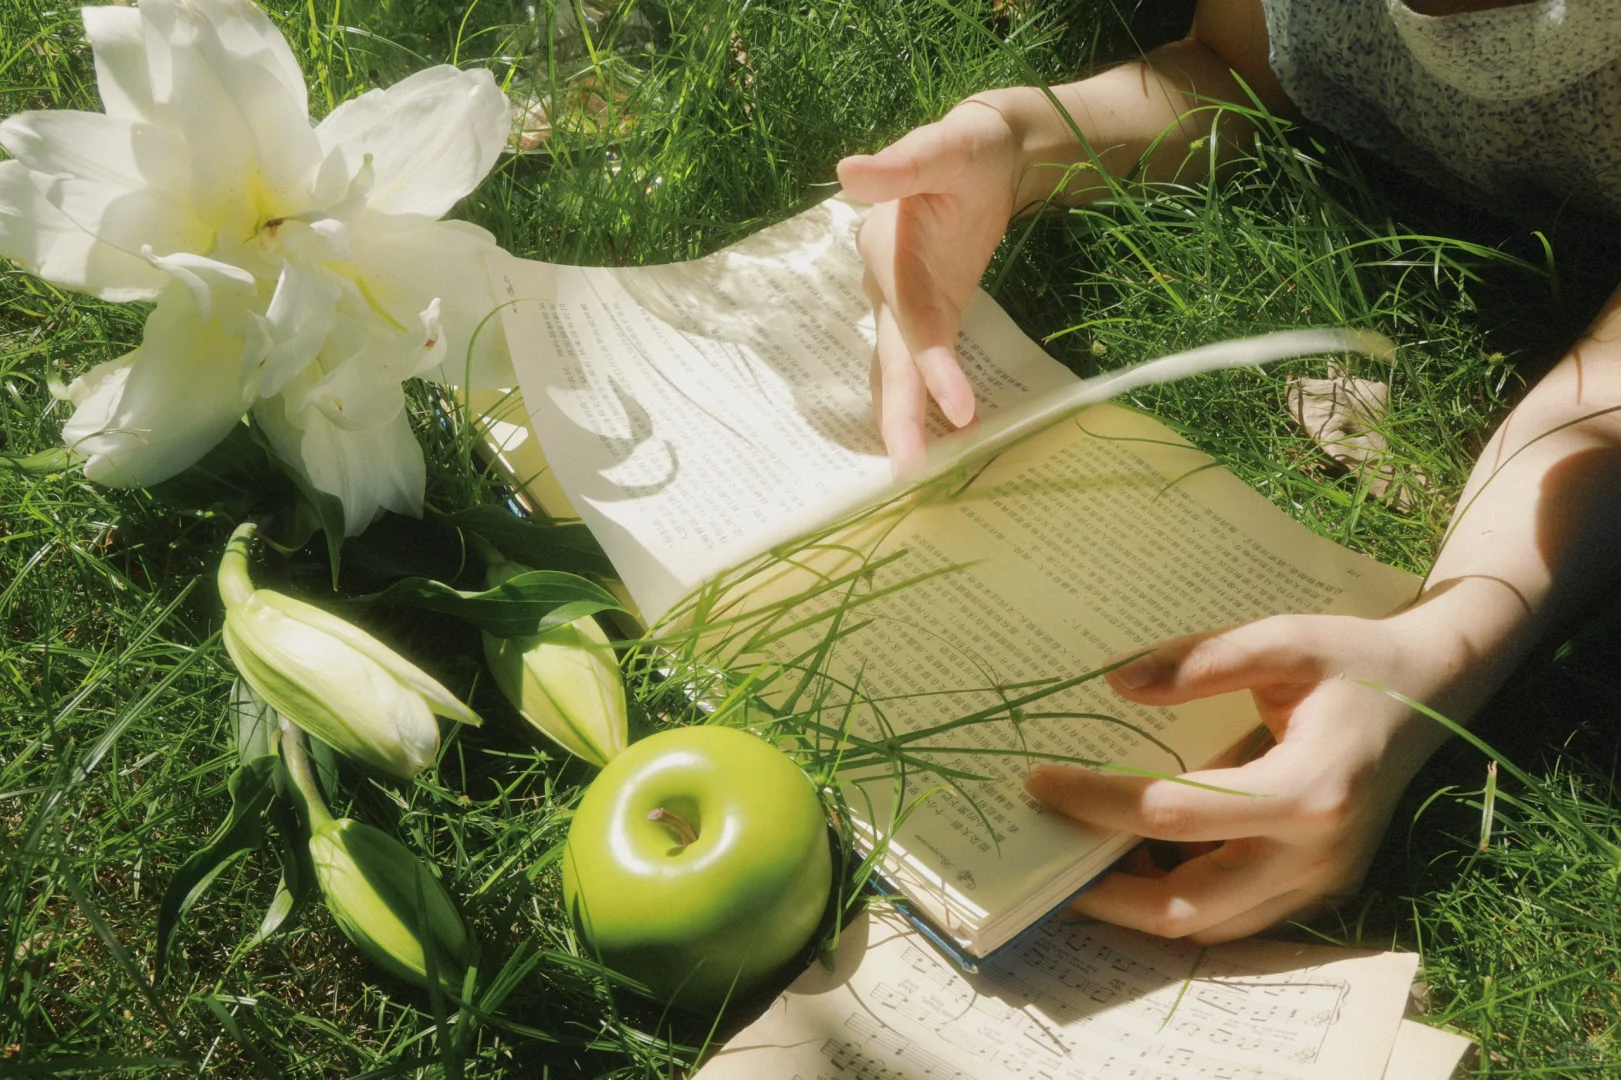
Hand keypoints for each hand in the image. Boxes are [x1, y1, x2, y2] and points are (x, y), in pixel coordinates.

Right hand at [837, 99, 1026, 476]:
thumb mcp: (946, 145)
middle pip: (890, 358)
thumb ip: (904, 162)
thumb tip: (847, 170)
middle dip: (898, 415)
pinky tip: (943, 441)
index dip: (930, 365)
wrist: (988, 154)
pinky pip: (920, 367)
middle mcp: (884, 285)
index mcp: (885, 247)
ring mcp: (904, 305)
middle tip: (909, 472)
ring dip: (901, 420)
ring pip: (895, 370)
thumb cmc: (969, 147)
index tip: (958, 408)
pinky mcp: (930, 316)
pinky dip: (925, 403)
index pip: (910, 317)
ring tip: (913, 472)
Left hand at [1024, 611, 1462, 943]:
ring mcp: (1321, 883)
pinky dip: (1177, 901)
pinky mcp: (1318, 890)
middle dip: (1105, 894)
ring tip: (1074, 866)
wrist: (1435, 691)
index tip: (1042, 782)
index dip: (1099, 803)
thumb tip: (1112, 681)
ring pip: (1210, 926)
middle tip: (1042, 862)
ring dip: (1136, 906)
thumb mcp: (1285, 638)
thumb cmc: (1355, 661)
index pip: (1177, 814)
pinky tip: (1131, 864)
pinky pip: (1234, 918)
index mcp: (1310, 789)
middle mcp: (1318, 854)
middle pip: (1189, 907)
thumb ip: (1201, 658)